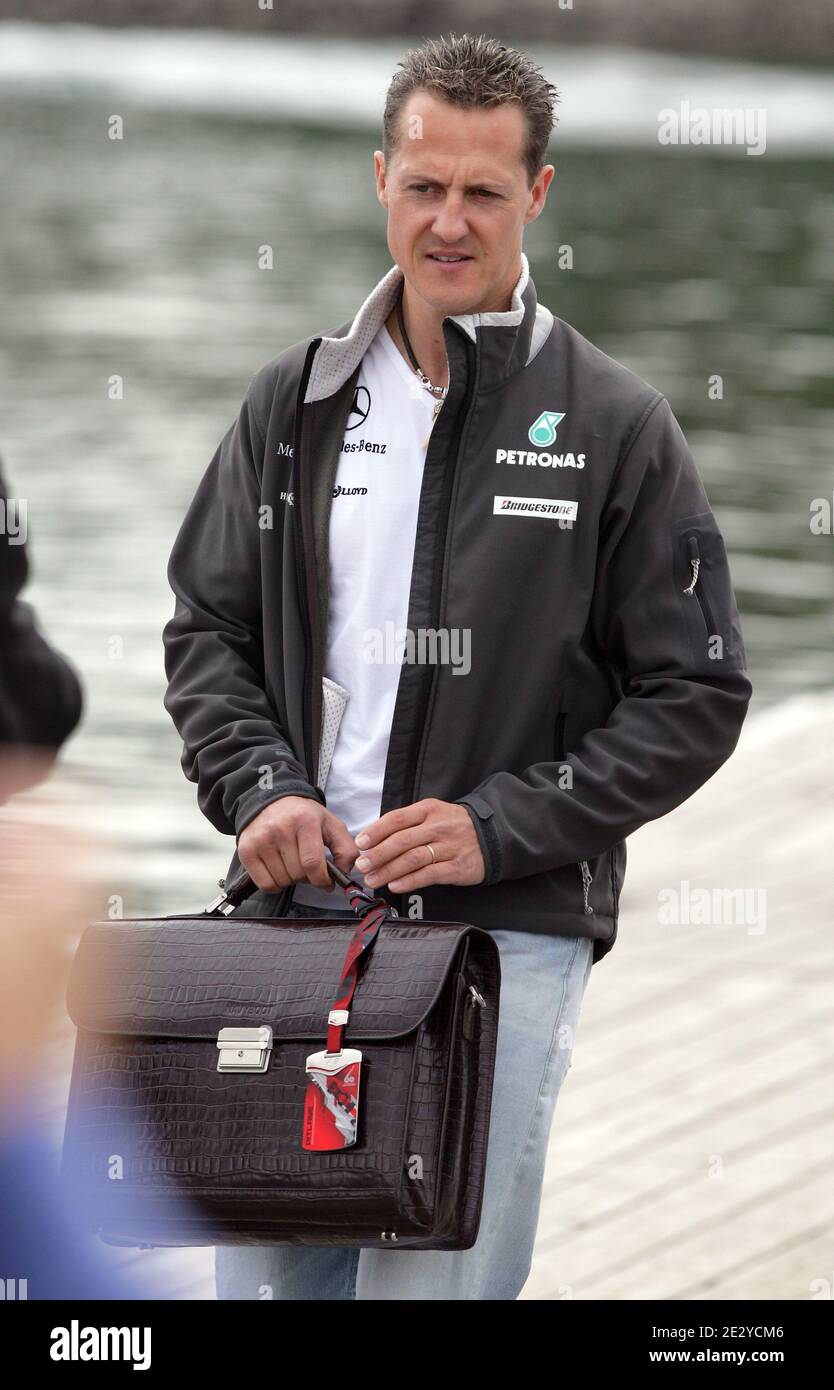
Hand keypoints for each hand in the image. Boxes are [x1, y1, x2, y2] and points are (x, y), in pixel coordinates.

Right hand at [238, 796, 356, 893]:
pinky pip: (265, 884)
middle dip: (307, 878)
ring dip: (291, 880)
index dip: (322, 880)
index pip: (312, 863)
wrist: (271, 800)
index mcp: (304, 821)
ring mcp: (261, 840)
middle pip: (297, 874)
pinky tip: (279, 870)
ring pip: (282, 881)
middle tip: (307, 868)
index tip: (326, 882)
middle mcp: (280, 829)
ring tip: (292, 864)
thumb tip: (345, 873)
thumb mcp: (331, 824)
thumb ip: (346, 848)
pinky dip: (275, 884)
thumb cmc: (304, 816)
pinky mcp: (246, 850)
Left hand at [353, 798, 484, 893]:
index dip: (376, 832)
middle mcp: (439, 827)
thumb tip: (374, 840)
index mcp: (429, 810)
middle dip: (378, 855)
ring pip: (413, 859)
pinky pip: (429, 875)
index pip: (397, 819)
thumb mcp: (433, 815)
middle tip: (362, 866)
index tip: (360, 844)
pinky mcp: (458, 867)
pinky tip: (395, 886)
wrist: (492, 836)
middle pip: (402, 841)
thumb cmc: (453, 827)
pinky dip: (409, 881)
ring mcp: (450, 847)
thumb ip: (407, 824)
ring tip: (373, 879)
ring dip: (389, 871)